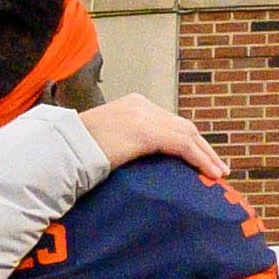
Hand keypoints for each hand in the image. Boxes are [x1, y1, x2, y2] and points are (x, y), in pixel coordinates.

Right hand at [76, 95, 224, 181]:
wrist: (60, 151)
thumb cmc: (75, 153)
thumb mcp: (107, 143)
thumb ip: (127, 144)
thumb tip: (140, 162)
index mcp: (132, 105)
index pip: (169, 122)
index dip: (189, 141)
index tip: (201, 159)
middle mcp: (141, 106)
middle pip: (183, 126)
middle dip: (203, 148)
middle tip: (217, 168)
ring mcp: (143, 116)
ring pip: (187, 134)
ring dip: (206, 155)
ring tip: (219, 174)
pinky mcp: (144, 132)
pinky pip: (182, 145)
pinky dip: (199, 159)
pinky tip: (209, 173)